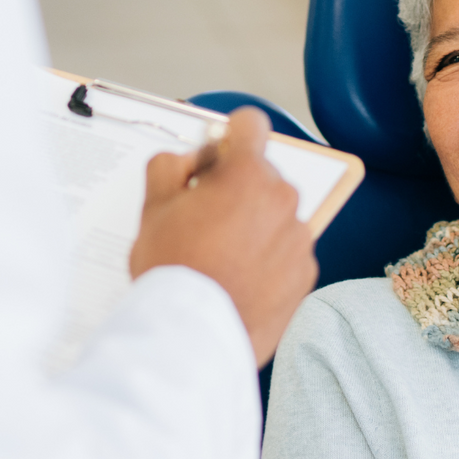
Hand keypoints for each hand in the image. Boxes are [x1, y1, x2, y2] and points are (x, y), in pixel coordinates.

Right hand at [129, 107, 318, 364]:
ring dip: (254, 224)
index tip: (220, 152)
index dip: (230, 134)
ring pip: (275, 215)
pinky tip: (239, 278)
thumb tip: (188, 160)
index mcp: (246, 174)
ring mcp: (298, 237)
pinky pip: (287, 251)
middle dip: (237, 188)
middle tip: (205, 219)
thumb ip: (169, 165)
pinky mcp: (306, 272)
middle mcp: (282, 198)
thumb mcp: (153, 206)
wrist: (194, 333)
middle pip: (261, 175)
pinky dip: (269, 258)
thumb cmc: (172, 268)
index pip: (250, 124)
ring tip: (221, 256)